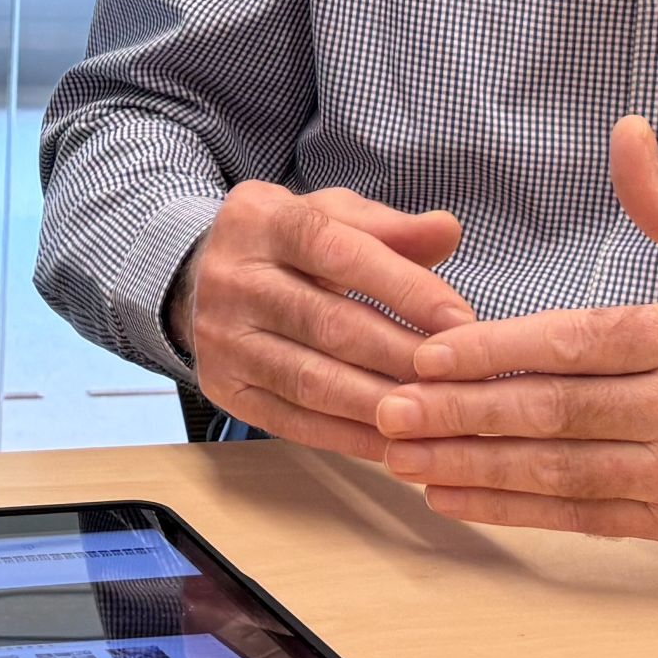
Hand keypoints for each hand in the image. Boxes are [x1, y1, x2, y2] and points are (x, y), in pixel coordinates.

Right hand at [172, 180, 476, 462]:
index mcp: (262, 220)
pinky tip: (394, 440)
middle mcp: (231, 278)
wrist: (196, 279)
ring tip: (435, 415)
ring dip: (380, 403)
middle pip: (329, 322)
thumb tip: (448, 230)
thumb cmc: (288, 247)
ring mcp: (222, 338)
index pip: (338, 250)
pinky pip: (294, 421)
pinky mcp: (223, 389)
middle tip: (460, 378)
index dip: (403, 287)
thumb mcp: (331, 217)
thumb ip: (390, 227)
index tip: (460, 318)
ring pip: (312, 380)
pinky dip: (349, 437)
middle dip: (402, 353)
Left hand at [374, 115, 657, 546]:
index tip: (429, 350)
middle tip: (388, 408)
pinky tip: (463, 497)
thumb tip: (624, 135)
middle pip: (555, 413)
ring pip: (562, 473)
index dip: (497, 350)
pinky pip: (588, 518)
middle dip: (462, 412)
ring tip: (404, 458)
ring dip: (475, 466)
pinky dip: (518, 510)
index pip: (579, 343)